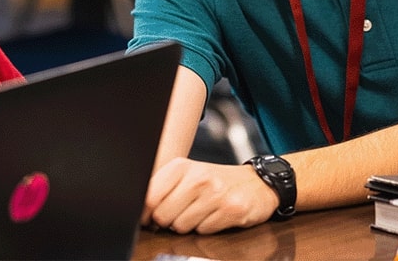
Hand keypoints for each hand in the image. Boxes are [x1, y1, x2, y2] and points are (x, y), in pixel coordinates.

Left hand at [142, 157, 277, 233]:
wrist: (256, 183)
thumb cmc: (215, 181)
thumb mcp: (187, 176)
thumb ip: (162, 190)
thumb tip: (141, 213)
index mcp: (181, 167)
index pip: (149, 197)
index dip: (145, 213)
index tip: (149, 218)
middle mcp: (198, 177)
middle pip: (163, 215)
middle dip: (167, 221)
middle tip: (179, 214)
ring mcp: (215, 193)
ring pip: (181, 226)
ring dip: (187, 226)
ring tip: (199, 213)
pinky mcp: (232, 209)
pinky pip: (203, 231)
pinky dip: (205, 228)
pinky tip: (213, 216)